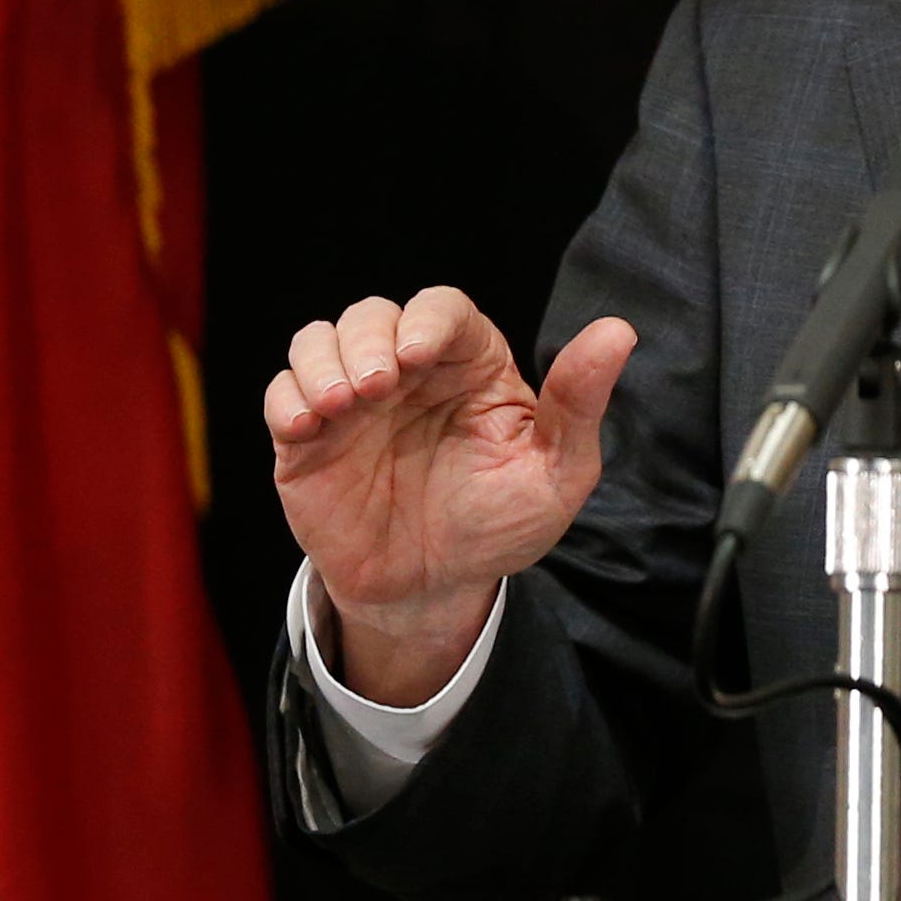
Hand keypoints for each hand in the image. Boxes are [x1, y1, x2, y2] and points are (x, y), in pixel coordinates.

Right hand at [265, 287, 634, 705]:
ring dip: (324, 360)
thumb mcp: (556, 472)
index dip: (427, 320)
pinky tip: (309, 427)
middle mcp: (407, 372)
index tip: (416, 355)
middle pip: (374, 313)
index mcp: (469, 365)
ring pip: (321, 339)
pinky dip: (287, 398)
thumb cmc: (500, 524)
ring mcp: (354, 401)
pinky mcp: (308, 439)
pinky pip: (282, 394)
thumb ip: (579, 402)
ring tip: (342, 404)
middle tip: (379, 386)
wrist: (434, 591)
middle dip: (369, 337)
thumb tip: (619, 330)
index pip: (444, 310)